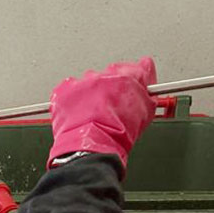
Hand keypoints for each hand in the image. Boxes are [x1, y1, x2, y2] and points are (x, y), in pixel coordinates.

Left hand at [48, 57, 156, 172]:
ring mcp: (84, 81)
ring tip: (91, 113)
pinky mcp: (65, 90)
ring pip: (89, 82)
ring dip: (90, 93)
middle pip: (111, 75)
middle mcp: (106, 74)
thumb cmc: (117, 133)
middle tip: (110, 107)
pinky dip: (71, 99)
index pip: (137, 68)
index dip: (135, 80)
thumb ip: (148, 92)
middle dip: (111, 87)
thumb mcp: (146, 112)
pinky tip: (76, 112)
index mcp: (129, 76)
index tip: (132, 86)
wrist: (91, 143)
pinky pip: (68, 90)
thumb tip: (147, 80)